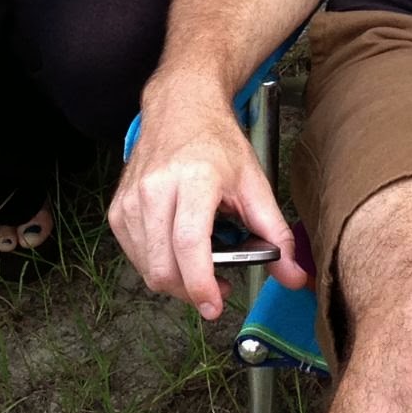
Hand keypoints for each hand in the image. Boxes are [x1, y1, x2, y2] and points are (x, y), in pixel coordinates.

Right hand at [108, 80, 305, 319]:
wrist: (181, 107)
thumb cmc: (217, 142)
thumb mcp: (254, 181)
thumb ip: (275, 232)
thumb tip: (294, 275)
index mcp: (194, 179)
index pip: (188, 244)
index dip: (200, 284)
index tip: (215, 305)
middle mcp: (156, 189)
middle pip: (163, 265)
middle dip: (190, 291)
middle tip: (215, 290)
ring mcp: (131, 200)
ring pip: (147, 267)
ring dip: (174, 281)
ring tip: (199, 266)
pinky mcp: (117, 209)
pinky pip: (135, 256)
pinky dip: (156, 264)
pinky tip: (176, 249)